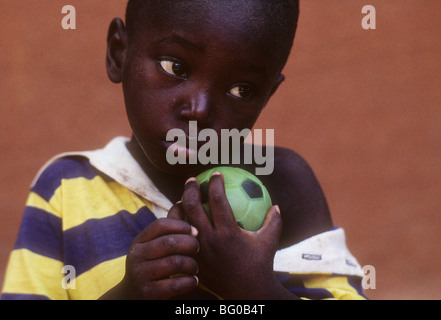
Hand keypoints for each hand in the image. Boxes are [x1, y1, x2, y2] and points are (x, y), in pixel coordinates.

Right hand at [116, 216, 199, 299]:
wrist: (132, 296)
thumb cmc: (153, 265)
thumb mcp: (154, 246)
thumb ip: (168, 229)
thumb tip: (183, 201)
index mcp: (140, 241)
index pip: (161, 225)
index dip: (181, 225)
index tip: (196, 230)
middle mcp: (136, 256)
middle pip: (169, 242)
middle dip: (189, 244)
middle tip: (198, 248)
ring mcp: (140, 275)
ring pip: (174, 263)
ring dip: (191, 264)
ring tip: (196, 267)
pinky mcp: (147, 293)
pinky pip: (175, 284)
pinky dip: (189, 281)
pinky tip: (194, 281)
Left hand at [179, 172, 284, 298]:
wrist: (247, 293)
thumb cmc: (260, 265)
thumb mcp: (270, 241)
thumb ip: (274, 221)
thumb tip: (276, 205)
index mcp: (229, 232)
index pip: (218, 199)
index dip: (216, 183)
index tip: (216, 173)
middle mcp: (210, 240)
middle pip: (192, 206)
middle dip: (190, 188)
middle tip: (192, 180)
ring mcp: (198, 251)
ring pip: (179, 222)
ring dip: (179, 207)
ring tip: (182, 199)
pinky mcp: (192, 260)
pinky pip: (179, 238)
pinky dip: (177, 227)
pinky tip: (181, 221)